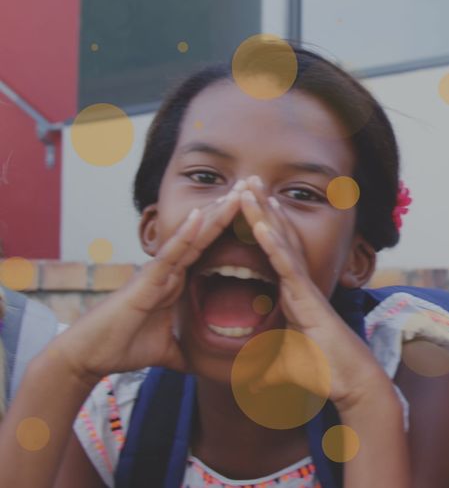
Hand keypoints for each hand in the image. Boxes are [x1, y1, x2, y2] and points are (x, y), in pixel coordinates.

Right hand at [54, 189, 243, 384]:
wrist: (88, 357)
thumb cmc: (122, 349)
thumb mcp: (169, 352)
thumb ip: (188, 352)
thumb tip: (208, 367)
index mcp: (175, 282)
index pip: (209, 249)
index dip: (230, 230)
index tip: (253, 213)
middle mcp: (168, 271)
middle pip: (205, 235)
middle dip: (229, 212)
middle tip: (254, 187)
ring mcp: (157, 272)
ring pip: (192, 237)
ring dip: (215, 214)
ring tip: (238, 191)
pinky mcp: (146, 280)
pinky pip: (170, 254)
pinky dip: (185, 234)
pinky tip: (201, 215)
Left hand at [237, 178, 395, 413]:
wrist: (352, 382)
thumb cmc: (325, 373)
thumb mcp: (286, 367)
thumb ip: (269, 367)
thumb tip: (253, 380)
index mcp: (293, 296)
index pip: (273, 254)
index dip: (262, 227)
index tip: (248, 204)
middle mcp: (299, 286)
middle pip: (279, 238)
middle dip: (263, 208)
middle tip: (248, 179)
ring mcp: (304, 289)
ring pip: (282, 244)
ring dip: (264, 214)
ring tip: (249, 187)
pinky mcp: (307, 299)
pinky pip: (286, 266)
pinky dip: (273, 244)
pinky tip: (260, 224)